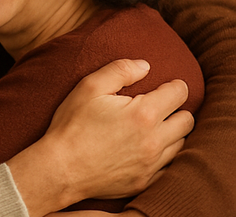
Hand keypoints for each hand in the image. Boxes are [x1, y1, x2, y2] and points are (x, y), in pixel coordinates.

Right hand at [7, 59, 193, 215]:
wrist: (60, 169)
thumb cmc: (71, 126)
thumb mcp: (88, 87)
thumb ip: (119, 70)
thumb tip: (145, 66)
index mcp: (143, 114)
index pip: (179, 94)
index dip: (174, 85)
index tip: (166, 85)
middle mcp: (154, 140)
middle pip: (187, 120)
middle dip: (176, 109)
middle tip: (159, 106)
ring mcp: (151, 164)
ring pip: (181, 144)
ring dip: (172, 132)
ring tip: (152, 127)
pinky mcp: (145, 181)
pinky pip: (169, 167)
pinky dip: (164, 155)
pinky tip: (146, 148)